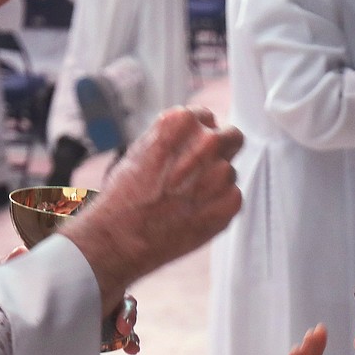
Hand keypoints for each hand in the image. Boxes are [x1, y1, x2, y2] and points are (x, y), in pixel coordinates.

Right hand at [60, 106, 241, 311]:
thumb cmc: (125, 196)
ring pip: (230, 172)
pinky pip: (232, 198)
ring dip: (215, 184)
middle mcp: (206, 142)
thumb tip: (193, 141)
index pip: (207, 117)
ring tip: (184, 201)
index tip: (192, 151)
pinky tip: (192, 214)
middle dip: (221, 152)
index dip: (199, 135)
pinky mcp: (230, 202)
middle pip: (232, 137)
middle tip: (201, 173)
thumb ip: (174, 140)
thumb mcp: (142, 150)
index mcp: (182, 122)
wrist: (122, 236)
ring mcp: (221, 172)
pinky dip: (217, 207)